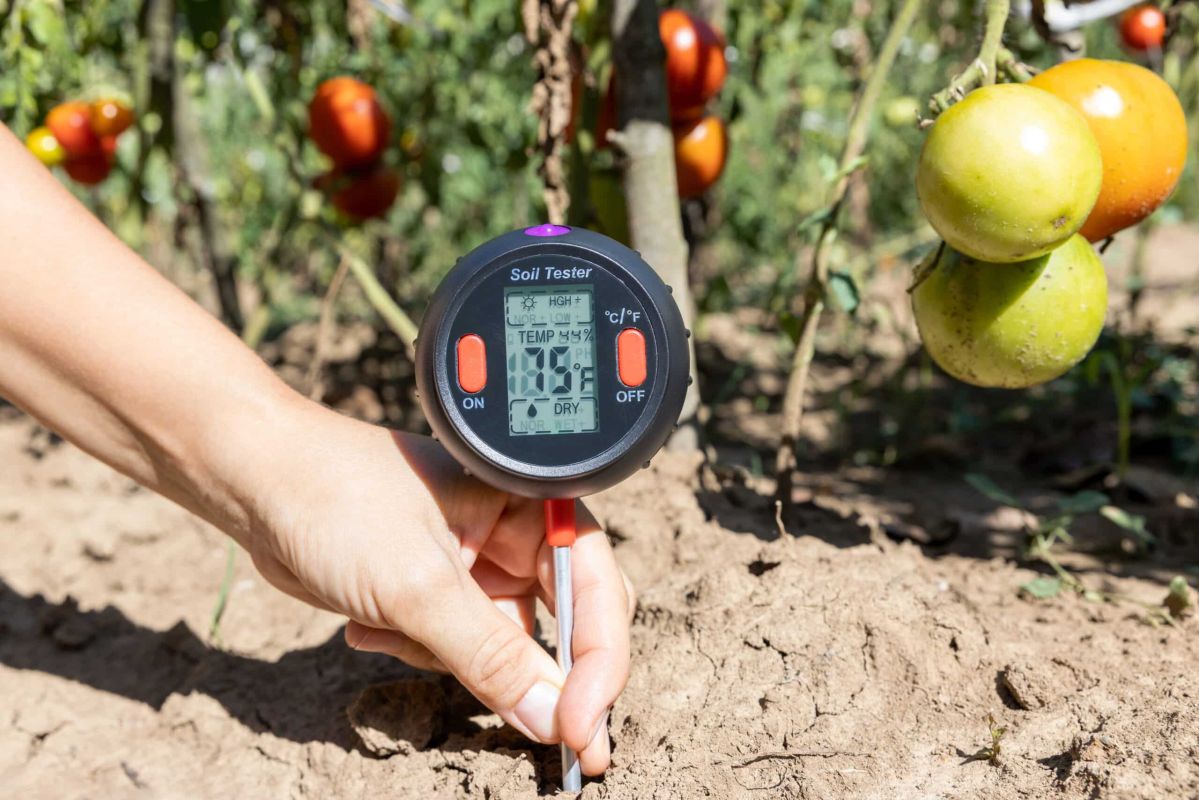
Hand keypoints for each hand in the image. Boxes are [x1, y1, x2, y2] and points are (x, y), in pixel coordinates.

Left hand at [241, 408, 631, 774]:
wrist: (254, 482)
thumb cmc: (335, 496)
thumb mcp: (417, 584)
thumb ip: (491, 656)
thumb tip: (553, 718)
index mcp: (531, 503)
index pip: (597, 586)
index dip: (600, 660)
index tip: (581, 726)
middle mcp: (513, 534)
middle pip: (566, 622)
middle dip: (540, 675)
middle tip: (556, 737)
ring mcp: (475, 566)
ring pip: (503, 648)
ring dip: (448, 657)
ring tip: (385, 623)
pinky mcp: (435, 594)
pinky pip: (453, 651)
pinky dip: (412, 649)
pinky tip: (365, 622)